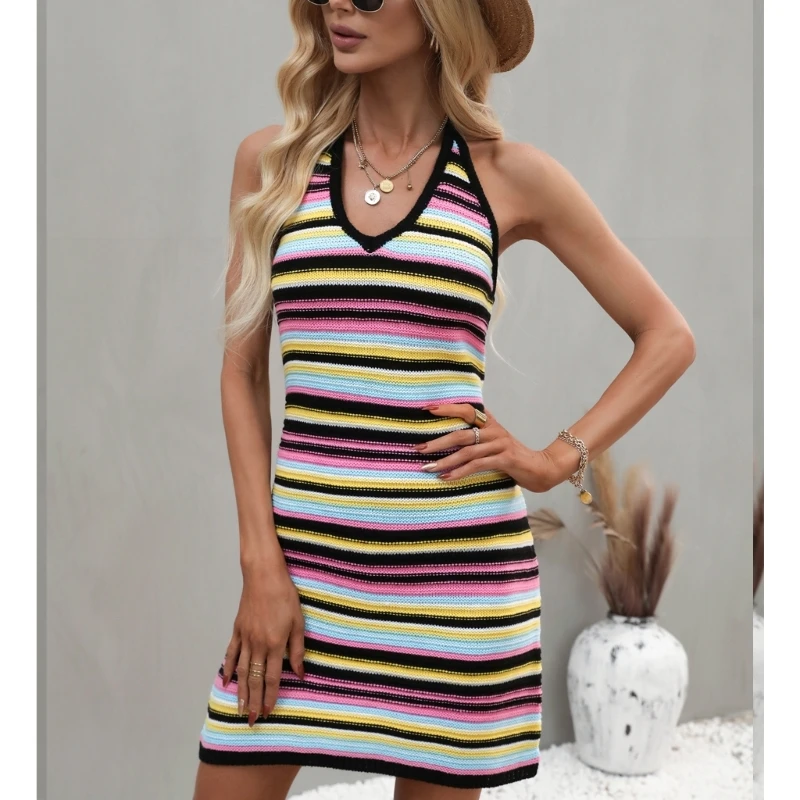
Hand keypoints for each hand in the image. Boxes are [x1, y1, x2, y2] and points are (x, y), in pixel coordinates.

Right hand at [221, 564, 305, 726]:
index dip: (270, 696)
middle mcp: (258, 644)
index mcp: (275, 643)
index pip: (272, 678)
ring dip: (241, 691)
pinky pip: (231, 653)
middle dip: (254, 702)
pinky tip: (227, 681)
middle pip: (255, 680)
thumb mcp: (298, 621)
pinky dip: (229, 668)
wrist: (264, 575)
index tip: (269, 711)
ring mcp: (245, 638)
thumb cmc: (285, 596)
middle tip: (252, 721)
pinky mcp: (238, 630)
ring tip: (240, 708)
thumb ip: (297, 649)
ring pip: (242, 670)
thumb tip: (299, 673)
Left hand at [415, 402, 560, 492]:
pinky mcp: (504, 459)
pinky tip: (447, 477)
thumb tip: (448, 438)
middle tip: (418, 449)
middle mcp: (494, 430)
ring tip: (428, 467)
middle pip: (461, 433)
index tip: (426, 409)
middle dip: (437, 441)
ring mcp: (500, 444)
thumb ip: (476, 437)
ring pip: (467, 451)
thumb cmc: (512, 457)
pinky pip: (478, 465)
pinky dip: (460, 471)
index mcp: (490, 423)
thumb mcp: (493, 442)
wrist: (541, 468)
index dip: (447, 408)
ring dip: (445, 460)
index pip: (466, 410)